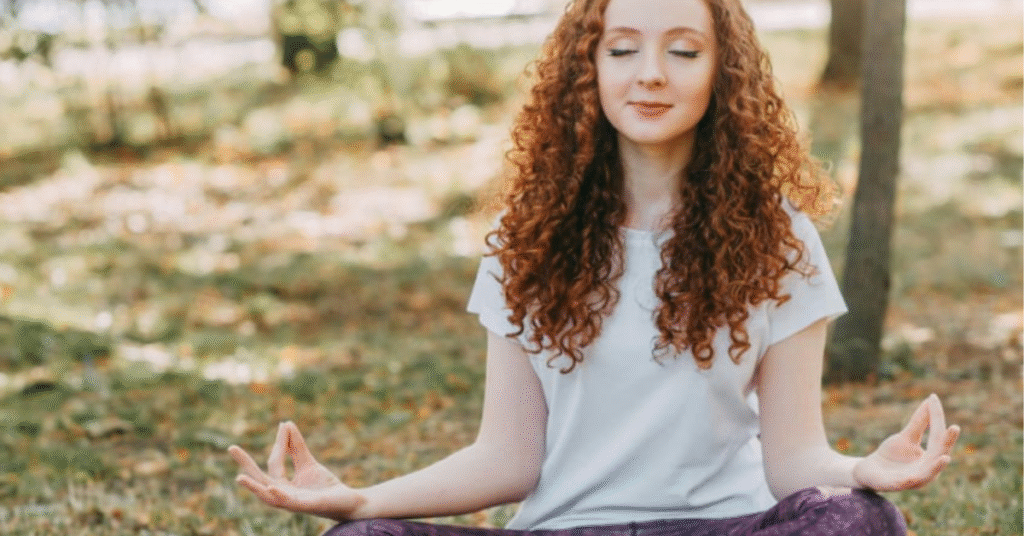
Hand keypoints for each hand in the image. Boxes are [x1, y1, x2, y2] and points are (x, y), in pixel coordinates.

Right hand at [228, 421, 366, 519]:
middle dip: (246, 464)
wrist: (348, 501)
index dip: (280, 443)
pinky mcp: (304, 507)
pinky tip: (272, 486)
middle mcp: (283, 495)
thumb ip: (297, 446)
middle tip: (231, 447)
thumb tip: (286, 424)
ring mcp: (292, 503)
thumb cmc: (325, 486)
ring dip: (254, 487)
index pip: (275, 462)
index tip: (284, 425)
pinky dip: (279, 495)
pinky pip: (288, 502)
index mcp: (282, 485)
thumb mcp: (308, 463)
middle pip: (261, 479)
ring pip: (268, 497)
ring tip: (240, 477)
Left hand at [853, 393, 959, 490]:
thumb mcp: (906, 437)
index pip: (938, 436)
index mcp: (931, 458)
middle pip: (939, 454)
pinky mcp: (896, 485)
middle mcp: (926, 470)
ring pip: (927, 474)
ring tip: (945, 457)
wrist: (869, 471)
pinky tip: (911, 477)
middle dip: (947, 442)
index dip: (937, 417)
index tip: (934, 398)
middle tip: (955, 427)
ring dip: (936, 466)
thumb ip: (919, 422)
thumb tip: (930, 400)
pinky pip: (904, 484)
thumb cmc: (892, 454)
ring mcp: (913, 480)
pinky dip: (910, 480)